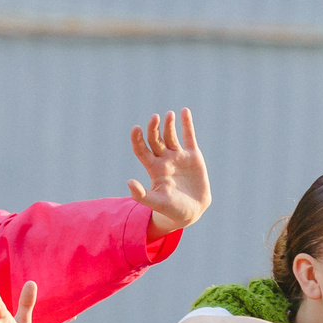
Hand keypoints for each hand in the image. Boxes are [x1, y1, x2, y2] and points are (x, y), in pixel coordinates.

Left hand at [129, 108, 209, 234]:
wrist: (192, 211)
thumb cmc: (171, 210)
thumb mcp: (157, 203)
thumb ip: (142, 195)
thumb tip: (129, 182)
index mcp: (153, 169)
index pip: (142, 150)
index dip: (137, 139)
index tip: (136, 129)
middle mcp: (164, 160)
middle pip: (155, 140)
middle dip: (153, 129)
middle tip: (154, 117)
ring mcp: (178, 157)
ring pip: (170, 136)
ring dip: (169, 125)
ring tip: (169, 114)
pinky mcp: (193, 156)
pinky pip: (189, 137)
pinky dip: (187, 124)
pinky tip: (184, 111)